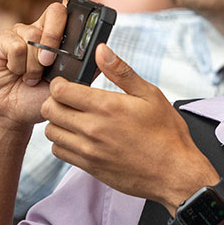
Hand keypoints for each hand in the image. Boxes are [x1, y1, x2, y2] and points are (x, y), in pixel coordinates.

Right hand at [0, 0, 93, 130]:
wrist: (12, 115)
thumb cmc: (40, 99)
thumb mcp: (69, 86)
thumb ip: (85, 68)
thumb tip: (103, 52)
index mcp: (60, 37)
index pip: (70, 5)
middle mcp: (41, 30)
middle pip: (55, 11)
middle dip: (55, 36)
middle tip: (50, 62)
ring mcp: (20, 34)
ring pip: (34, 34)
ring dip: (35, 63)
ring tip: (32, 79)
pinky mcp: (2, 42)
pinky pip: (15, 45)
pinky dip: (18, 65)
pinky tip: (16, 74)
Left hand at [41, 44, 217, 209]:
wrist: (174, 173)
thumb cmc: (167, 134)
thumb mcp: (150, 95)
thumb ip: (121, 71)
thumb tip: (101, 50)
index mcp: (107, 106)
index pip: (60, 90)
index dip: (59, 83)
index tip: (68, 84)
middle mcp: (93, 128)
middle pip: (49, 110)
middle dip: (54, 100)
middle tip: (68, 99)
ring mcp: (89, 150)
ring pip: (51, 132)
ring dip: (58, 122)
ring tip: (73, 118)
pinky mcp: (89, 167)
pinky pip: (59, 152)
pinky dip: (63, 142)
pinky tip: (78, 137)